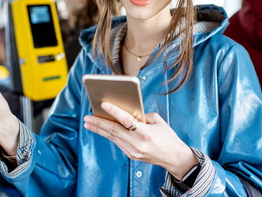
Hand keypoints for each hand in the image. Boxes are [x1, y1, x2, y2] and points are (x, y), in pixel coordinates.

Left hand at [83, 102, 197, 178]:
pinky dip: (108, 134)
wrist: (173, 157)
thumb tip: (125, 110)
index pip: (126, 120)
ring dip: (99, 129)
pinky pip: (117, 142)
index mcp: (146, 132)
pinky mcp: (131, 155)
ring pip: (112, 137)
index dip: (114, 111)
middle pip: (114, 130)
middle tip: (87, 117)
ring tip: (88, 122)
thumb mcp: (157, 121)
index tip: (103, 104)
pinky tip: (100, 129)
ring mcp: (133, 151)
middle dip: (99, 123)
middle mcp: (138, 143)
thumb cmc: (167, 136)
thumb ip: (141, 115)